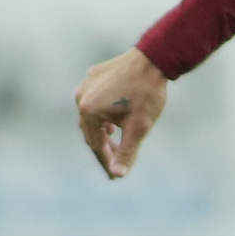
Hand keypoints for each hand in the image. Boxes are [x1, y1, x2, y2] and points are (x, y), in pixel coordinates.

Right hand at [75, 48, 168, 178]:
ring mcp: (85, 85)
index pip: (95, 145)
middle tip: (117, 162)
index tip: (114, 176)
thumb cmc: (147, 93)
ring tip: (115, 140)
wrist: (153, 59)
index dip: (106, 161)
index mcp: (89, 111)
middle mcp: (81, 97)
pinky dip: (102, 113)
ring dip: (102, 130)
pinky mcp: (93, 76)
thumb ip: (127, 152)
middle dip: (104, 147)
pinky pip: (94, 100)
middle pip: (90, 131)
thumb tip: (117, 175)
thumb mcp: (139, 127)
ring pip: (91, 115)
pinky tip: (112, 119)